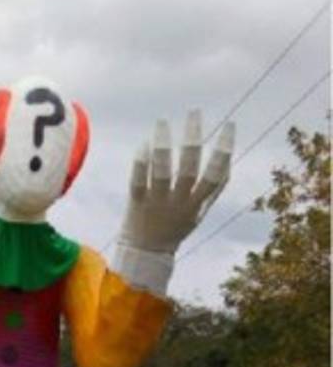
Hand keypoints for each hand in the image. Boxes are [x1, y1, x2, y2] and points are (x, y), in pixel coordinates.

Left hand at [113, 112, 233, 292]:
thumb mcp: (198, 213)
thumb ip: (212, 191)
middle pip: (189, 169)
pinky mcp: (137, 204)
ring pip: (162, 173)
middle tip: (194, 112)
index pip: (216, 175)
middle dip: (193, 139)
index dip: (225, 150)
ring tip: (163, 122)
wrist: (146, 255)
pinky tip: (144, 143)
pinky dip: (141, 162)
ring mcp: (157, 203)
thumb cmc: (174, 229)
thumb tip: (228, 162)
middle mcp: (178, 203)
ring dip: (163, 147)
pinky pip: (138, 181)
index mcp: (196, 203)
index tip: (230, 125)